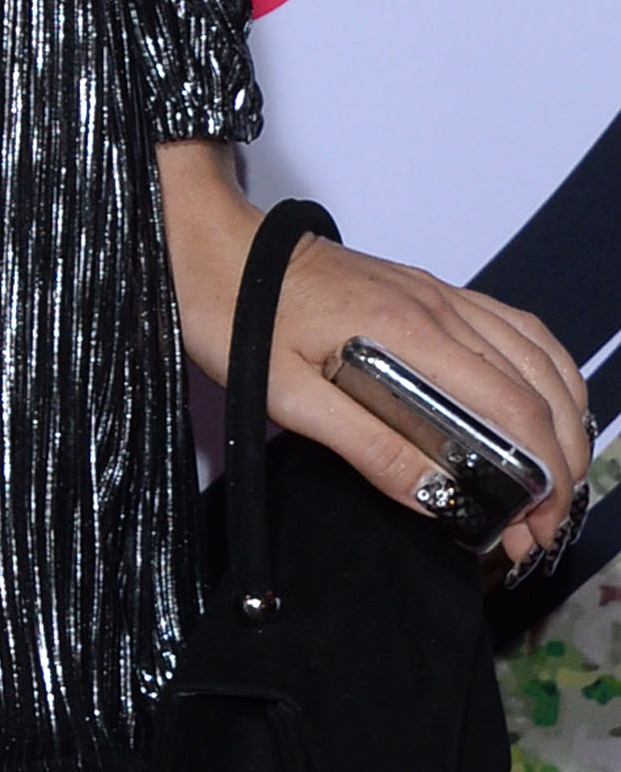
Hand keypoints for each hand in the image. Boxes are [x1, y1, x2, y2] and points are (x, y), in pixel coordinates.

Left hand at [159, 141, 596, 571]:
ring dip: (562, 421)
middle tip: (542, 525)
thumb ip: (367, 447)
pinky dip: (544, 372)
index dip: (541, 475)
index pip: (511, 410)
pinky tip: (542, 405)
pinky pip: (510, 328)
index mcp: (406, 331)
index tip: (534, 529)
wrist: (209, 243)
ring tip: (555, 479)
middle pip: (536, 389)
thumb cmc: (232, 309)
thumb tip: (437, 498)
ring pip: (536, 355)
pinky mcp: (424, 291)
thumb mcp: (286, 397)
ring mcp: (435, 294)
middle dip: (559, 463)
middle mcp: (435, 306)